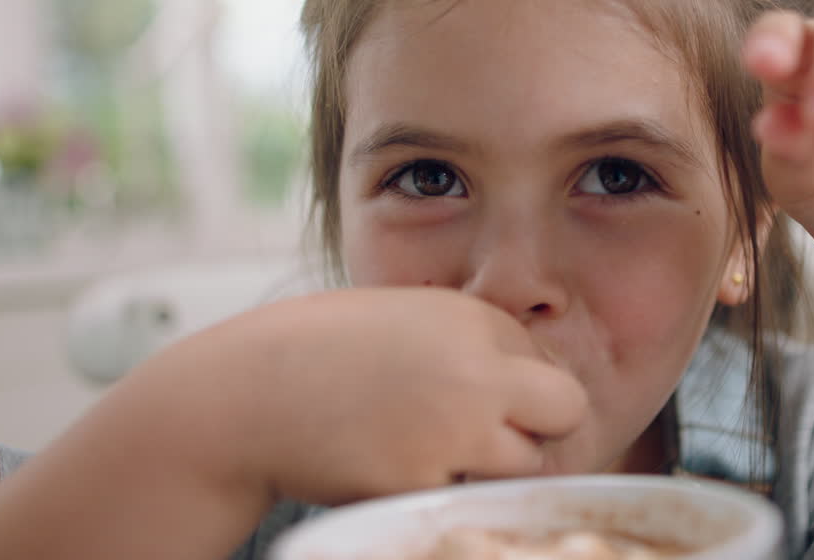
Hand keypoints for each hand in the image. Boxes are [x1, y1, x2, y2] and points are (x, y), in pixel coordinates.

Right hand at [146, 287, 586, 506]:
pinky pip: (464, 495)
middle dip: (540, 426)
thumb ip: (471, 344)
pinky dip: (438, 488)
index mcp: (472, 319)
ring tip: (422, 445)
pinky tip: (389, 463)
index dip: (519, 386)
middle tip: (490, 435)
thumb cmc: (323, 352)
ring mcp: (455, 429)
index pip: (546, 361)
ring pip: (523, 462)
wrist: (246, 394)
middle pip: (567, 408)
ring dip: (489, 464)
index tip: (477, 395)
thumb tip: (529, 384)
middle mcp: (476, 368)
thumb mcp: (407, 319)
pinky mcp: (424, 482)